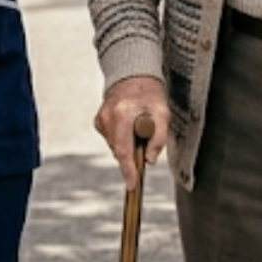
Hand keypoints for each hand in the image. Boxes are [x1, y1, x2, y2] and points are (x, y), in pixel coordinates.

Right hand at [94, 75, 169, 190]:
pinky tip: (129, 125)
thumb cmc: (150, 95)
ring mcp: (101, 119)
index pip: (124, 149)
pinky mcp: (98, 121)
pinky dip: (122, 138)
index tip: (132, 185)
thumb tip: (149, 160)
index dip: (128, 170)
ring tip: (138, 127)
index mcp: (123, 114)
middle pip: (119, 150)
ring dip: (128, 145)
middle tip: (145, 140)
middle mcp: (108, 116)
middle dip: (133, 154)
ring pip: (115, 146)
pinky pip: (111, 139)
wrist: (133, 76)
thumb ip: (158, 138)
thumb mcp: (163, 114)